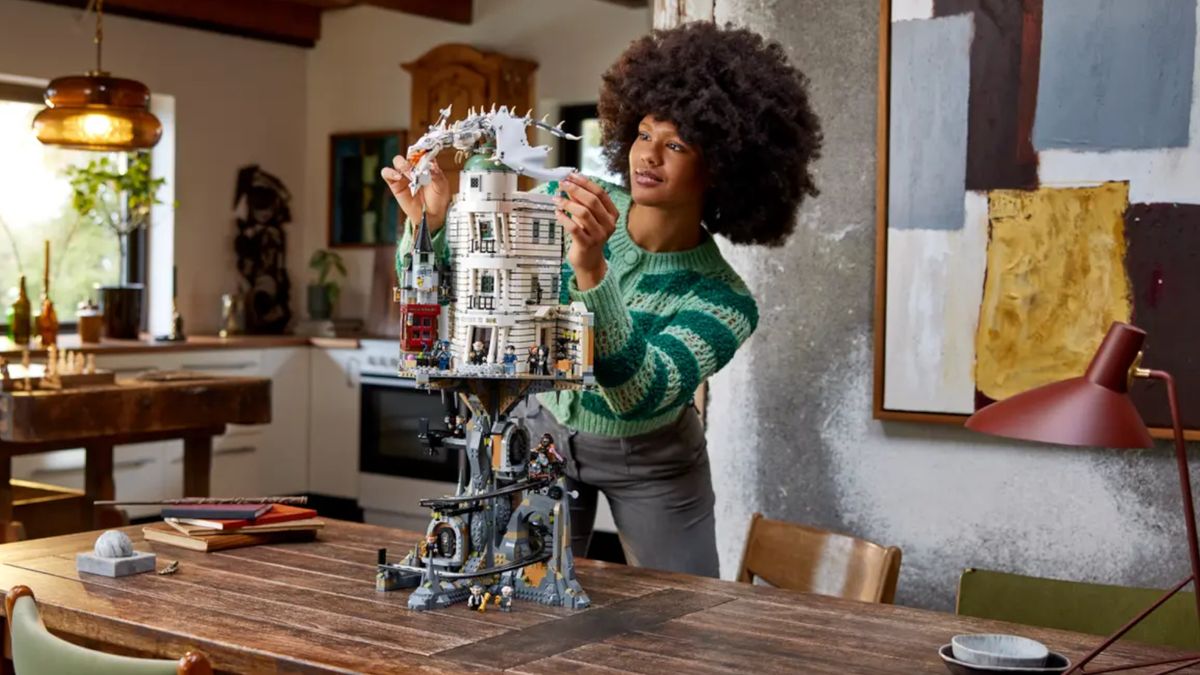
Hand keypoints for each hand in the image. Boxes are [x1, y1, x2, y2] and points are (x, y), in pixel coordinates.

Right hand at [381, 155, 451, 233]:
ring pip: (397, 161)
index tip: (426, 152)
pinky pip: (387, 173)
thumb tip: (431, 166)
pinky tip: (398, 177)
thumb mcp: (442, 186)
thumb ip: (437, 175)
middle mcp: (415, 167)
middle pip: (409, 155)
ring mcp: (404, 175)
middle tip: (418, 169)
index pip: (422, 151)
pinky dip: (390, 172)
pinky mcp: (395, 184)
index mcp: (427, 164)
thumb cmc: (438, 199)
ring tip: (411, 176)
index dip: (423, 149)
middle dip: (413, 159)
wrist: (431, 215)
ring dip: (403, 165)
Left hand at [555, 173, 617, 290]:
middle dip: (575, 190)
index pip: (600, 193)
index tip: (571, 176)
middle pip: (592, 201)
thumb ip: (580, 201)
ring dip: (568, 203)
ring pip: (584, 213)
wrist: (589, 261)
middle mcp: (608, 224)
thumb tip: (569, 184)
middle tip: (562, 184)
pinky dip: (564, 218)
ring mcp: (599, 235)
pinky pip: (574, 228)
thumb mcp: (586, 216)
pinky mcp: (587, 244)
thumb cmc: (588, 236)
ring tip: (557, 199)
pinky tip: (557, 213)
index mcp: (612, 214)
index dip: (585, 182)